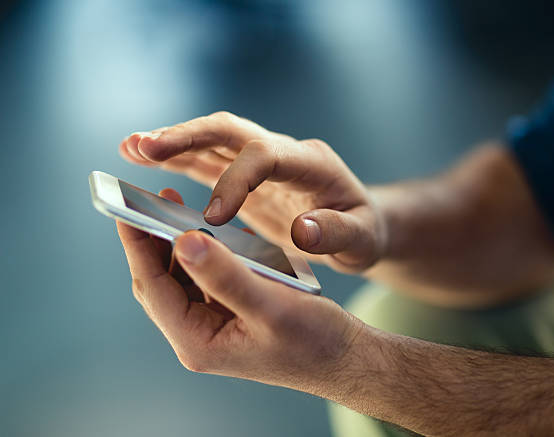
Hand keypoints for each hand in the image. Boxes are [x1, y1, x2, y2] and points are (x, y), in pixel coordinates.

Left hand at [116, 188, 362, 387]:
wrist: (343, 357)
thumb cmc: (313, 340)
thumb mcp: (270, 305)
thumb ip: (225, 276)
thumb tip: (183, 241)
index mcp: (198, 341)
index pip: (153, 287)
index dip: (138, 245)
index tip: (126, 208)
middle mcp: (198, 336)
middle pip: (160, 282)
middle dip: (154, 241)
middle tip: (157, 199)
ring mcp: (213, 326)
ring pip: (181, 278)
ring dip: (180, 245)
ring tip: (181, 209)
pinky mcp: (229, 315)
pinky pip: (205, 279)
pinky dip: (206, 254)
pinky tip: (216, 233)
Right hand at [119, 112, 386, 271]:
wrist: (359, 224)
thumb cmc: (363, 233)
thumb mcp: (362, 240)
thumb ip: (337, 234)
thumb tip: (304, 230)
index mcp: (311, 164)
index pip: (266, 155)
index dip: (236, 181)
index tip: (213, 217)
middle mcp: (283, 152)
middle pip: (230, 131)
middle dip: (187, 137)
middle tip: (144, 146)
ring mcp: (262, 161)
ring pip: (212, 140)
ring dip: (172, 143)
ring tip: (130, 147)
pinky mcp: (247, 176)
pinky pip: (208, 161)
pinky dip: (176, 159)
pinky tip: (144, 159)